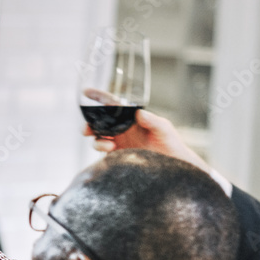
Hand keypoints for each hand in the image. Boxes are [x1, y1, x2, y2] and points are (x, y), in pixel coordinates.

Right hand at [81, 104, 210, 172]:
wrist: (173, 167)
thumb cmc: (171, 145)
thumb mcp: (164, 129)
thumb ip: (152, 121)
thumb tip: (139, 113)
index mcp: (131, 118)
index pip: (112, 105)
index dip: (99, 97)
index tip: (86, 92)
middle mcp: (122, 129)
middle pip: (99, 122)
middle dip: (89, 124)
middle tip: (86, 130)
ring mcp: (119, 143)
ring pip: (98, 137)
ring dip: (96, 140)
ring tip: (107, 145)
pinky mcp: (117, 157)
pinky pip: (102, 153)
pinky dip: (101, 150)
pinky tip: (110, 150)